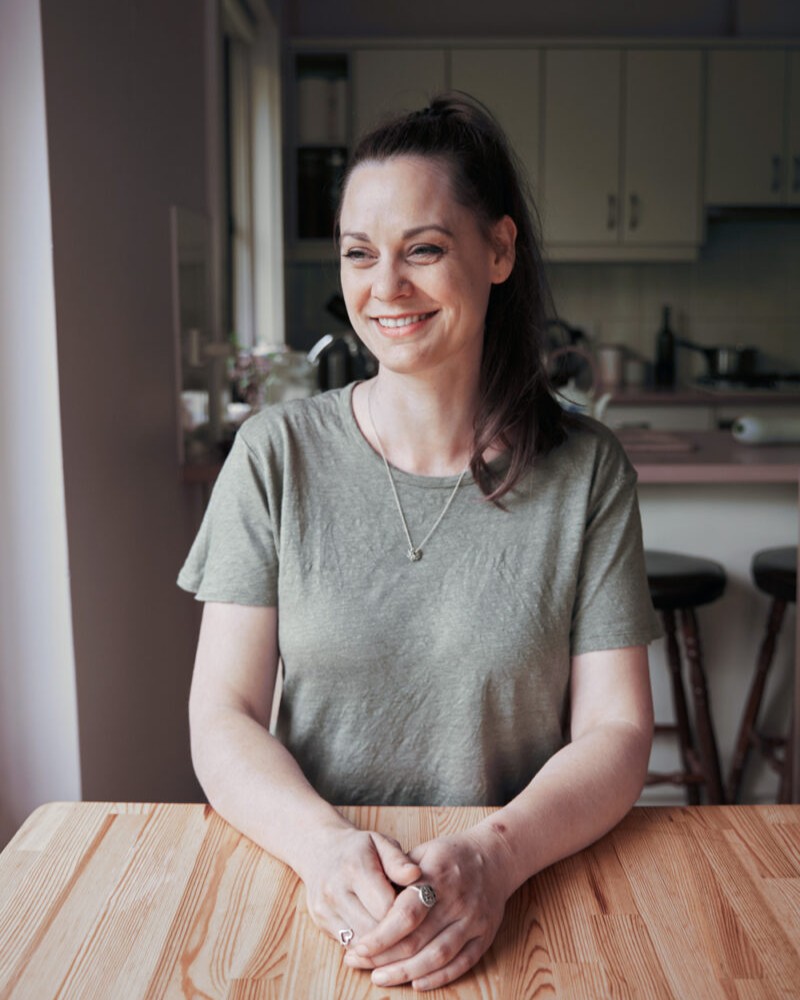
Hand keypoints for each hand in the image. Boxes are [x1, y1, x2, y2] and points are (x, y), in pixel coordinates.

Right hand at [298, 823, 421, 946]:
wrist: (320, 850)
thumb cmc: (359, 848)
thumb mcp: (380, 843)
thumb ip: (398, 861)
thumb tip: (415, 875)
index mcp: (354, 867)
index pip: (386, 906)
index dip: (404, 912)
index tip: (414, 908)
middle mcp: (335, 889)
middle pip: (372, 929)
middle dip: (394, 931)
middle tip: (407, 923)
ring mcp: (325, 908)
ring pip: (360, 942)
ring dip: (380, 941)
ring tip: (393, 927)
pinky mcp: (320, 922)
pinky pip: (348, 944)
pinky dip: (365, 944)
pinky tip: (374, 931)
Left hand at [344, 829, 514, 990]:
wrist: (495, 856)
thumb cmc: (450, 855)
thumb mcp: (421, 852)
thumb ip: (397, 874)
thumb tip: (367, 901)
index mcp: (437, 876)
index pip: (406, 913)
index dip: (380, 935)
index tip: (358, 946)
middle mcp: (457, 900)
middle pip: (417, 940)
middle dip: (384, 957)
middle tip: (358, 963)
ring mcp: (473, 920)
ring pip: (437, 956)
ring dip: (405, 972)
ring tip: (380, 977)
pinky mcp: (485, 936)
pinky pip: (462, 963)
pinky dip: (438, 978)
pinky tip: (416, 983)